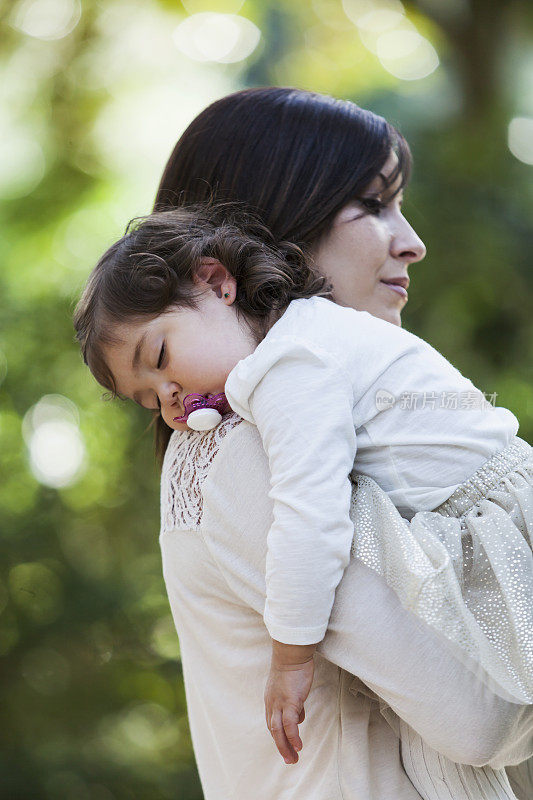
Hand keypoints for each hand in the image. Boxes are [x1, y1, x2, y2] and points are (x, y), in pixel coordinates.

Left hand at [264, 641, 315, 764]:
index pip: (272, 723)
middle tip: (290, 760)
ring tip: (293, 759)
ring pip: (278, 730)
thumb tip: (300, 716)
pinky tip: (298, 746)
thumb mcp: (292, 687)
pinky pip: (290, 724)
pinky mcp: (290, 701)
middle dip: (281, 747)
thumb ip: (294, 702)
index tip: (286, 747)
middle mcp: (272, 703)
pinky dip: (293, 736)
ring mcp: (279, 703)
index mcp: (271, 700)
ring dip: (285, 747)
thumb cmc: (294, 667)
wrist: (292, 653)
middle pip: (273, 730)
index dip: (278, 736)